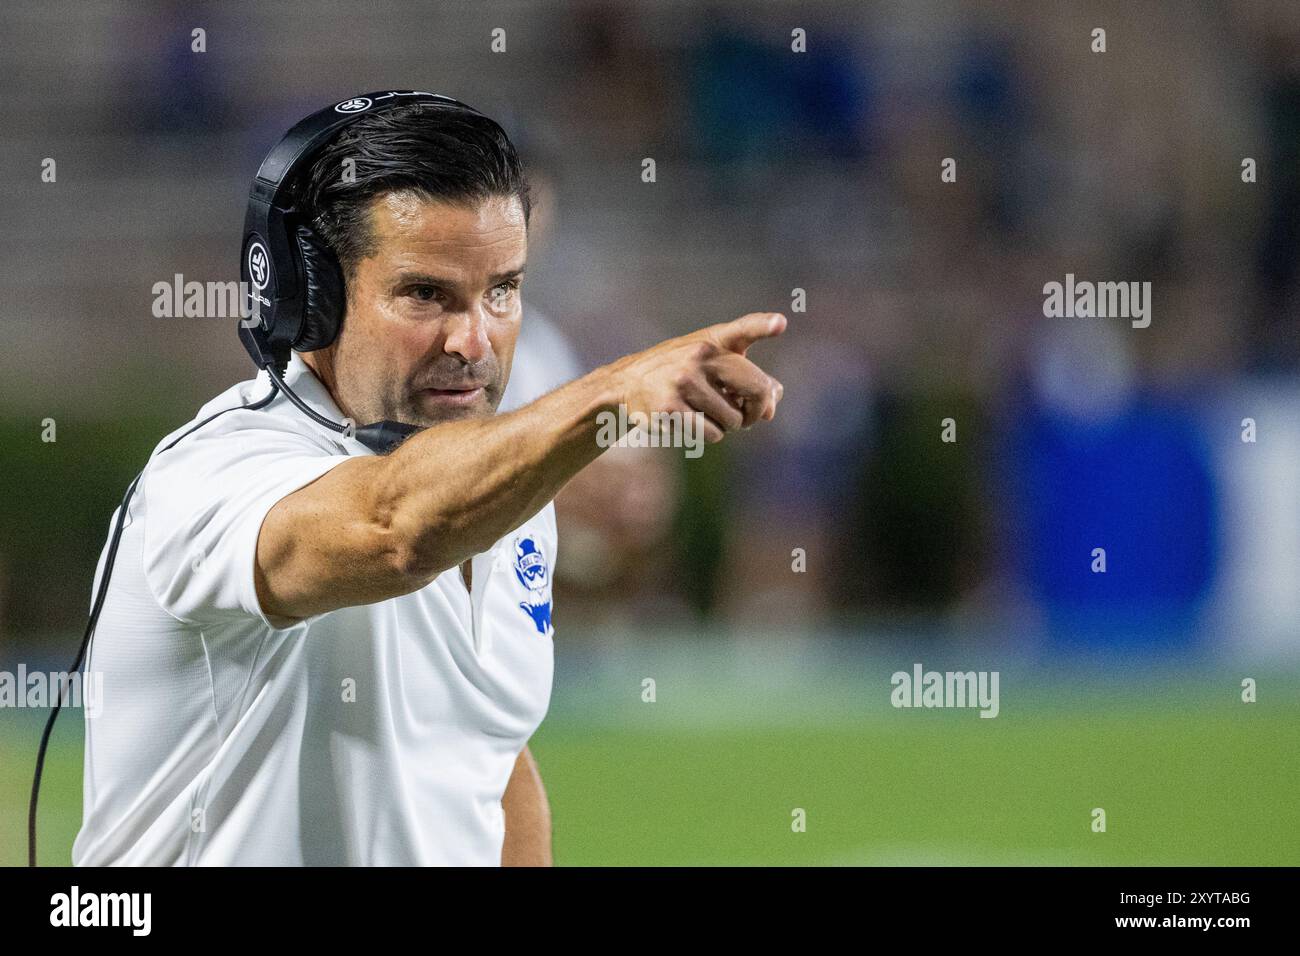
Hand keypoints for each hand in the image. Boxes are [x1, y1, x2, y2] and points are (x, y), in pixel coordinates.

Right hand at [607, 312, 786, 443]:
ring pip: (733, 420)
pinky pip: (712, 434)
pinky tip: (692, 421)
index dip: (763, 326)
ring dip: (726, 425)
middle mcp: (699, 357)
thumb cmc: (680, 371)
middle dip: (755, 410)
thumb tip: (773, 404)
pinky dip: (709, 434)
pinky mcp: (670, 408)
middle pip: (756, 390)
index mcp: (712, 341)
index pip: (742, 329)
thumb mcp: (710, 361)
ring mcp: (684, 382)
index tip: (779, 323)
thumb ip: (747, 376)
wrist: (627, 383)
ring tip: (706, 412)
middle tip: (746, 415)